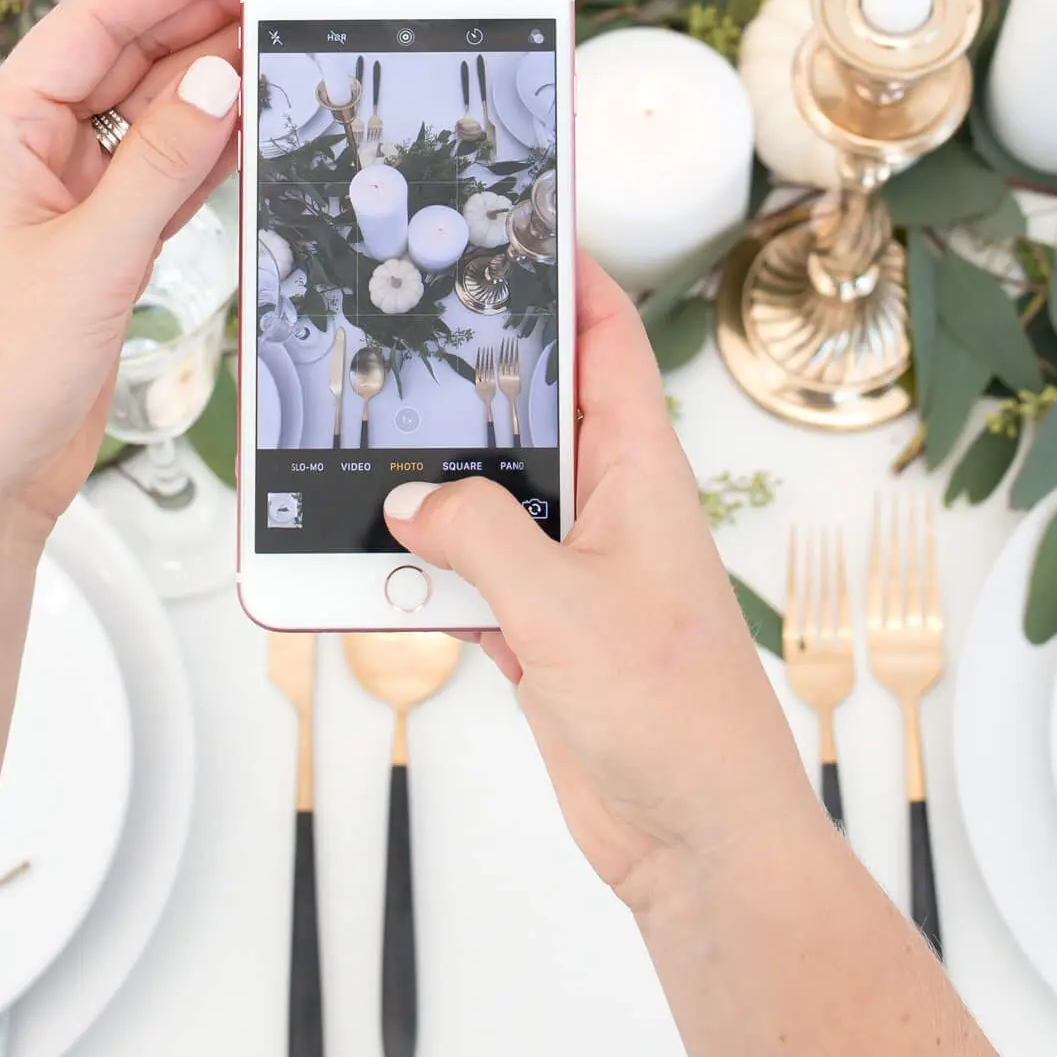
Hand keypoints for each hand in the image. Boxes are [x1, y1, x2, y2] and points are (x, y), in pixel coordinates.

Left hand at [0, 0, 262, 532]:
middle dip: (200, 19)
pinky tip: (252, 127)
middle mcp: (30, 155)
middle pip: (126, 61)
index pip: (95, 22)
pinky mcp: (95, 253)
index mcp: (0, 132)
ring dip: (211, 85)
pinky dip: (207, 155)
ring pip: (150, 120)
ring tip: (281, 41)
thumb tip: (219, 79)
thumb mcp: (89, 258)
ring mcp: (65, 205)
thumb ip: (162, 166)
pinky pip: (161, 180)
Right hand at [383, 254, 806, 912]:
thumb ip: (480, 537)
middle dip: (475, 372)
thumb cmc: (674, 715)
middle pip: (535, 409)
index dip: (568, 274)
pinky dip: (427, 568)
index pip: (606, 339)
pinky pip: (473, 573)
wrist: (695, 836)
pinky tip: (376, 561)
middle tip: (402, 323)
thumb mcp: (565, 605)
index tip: (515, 220)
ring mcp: (575, 569)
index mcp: (642, 471)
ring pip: (494, 494)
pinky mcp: (544, 629)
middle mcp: (609, 507)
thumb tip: (412, 498)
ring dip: (436, 482)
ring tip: (360, 441)